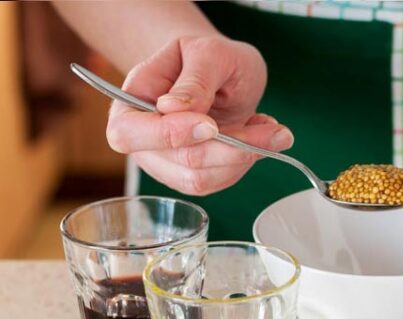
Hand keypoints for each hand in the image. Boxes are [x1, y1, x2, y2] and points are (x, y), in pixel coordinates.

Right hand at [106, 36, 293, 194]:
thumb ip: (194, 79)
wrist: (220, 72)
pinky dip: (247, 160)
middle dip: (230, 147)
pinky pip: (220, 181)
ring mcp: (167, 163)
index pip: (129, 133)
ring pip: (203, 178)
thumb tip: (173, 107)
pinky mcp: (193, 176)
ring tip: (272, 129)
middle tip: (272, 129)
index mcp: (131, 102)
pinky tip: (258, 135)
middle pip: (180, 160)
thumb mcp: (207, 53)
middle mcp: (143, 140)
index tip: (210, 125)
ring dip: (245, 156)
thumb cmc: (207, 58)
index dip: (169, 135)